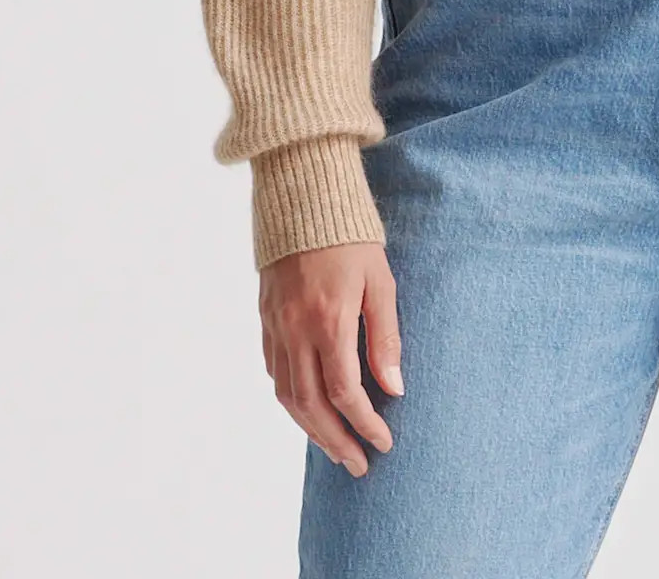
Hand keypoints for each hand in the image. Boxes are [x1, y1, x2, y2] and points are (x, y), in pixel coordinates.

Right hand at [260, 241, 404, 476]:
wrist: (303, 195)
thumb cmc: (352, 237)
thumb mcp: (381, 281)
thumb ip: (385, 336)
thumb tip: (393, 388)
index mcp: (330, 320)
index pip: (345, 392)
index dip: (365, 424)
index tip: (384, 441)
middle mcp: (296, 329)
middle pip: (312, 405)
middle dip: (336, 440)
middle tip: (359, 464)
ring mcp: (276, 325)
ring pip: (288, 395)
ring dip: (311, 429)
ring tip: (335, 447)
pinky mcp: (265, 318)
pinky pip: (274, 372)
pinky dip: (291, 400)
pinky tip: (308, 409)